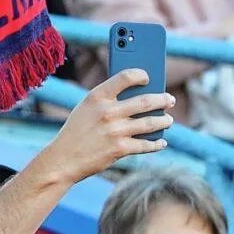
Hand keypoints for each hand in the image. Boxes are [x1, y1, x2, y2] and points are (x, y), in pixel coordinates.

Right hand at [37, 70, 171, 184]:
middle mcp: (107, 112)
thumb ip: (108, 101)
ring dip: (164, 121)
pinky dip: (157, 143)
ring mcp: (115, 131)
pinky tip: (161, 141)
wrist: (63, 159)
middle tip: (169, 100)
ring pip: (151, 123)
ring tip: (168, 119)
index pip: (125, 77)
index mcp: (96, 97)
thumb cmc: (76, 131)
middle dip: (162, 100)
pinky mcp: (120, 149)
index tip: (148, 77)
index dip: (140, 75)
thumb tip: (140, 98)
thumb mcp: (86, 109)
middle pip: (145, 101)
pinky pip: (146, 144)